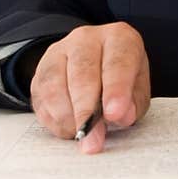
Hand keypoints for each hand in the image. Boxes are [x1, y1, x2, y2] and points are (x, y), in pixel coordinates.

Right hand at [28, 22, 150, 153]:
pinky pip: (42, 98)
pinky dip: (55, 120)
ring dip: (68, 119)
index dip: (116, 89)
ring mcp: (60, 51)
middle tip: (92, 140)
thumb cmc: (120, 80)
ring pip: (56, 86)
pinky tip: (69, 126)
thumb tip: (121, 115)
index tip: (114, 114)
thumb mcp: (137, 91)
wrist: (95, 67)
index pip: (117, 62)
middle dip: (87, 112)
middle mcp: (87, 38)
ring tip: (82, 135)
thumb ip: (133, 103)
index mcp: (118, 38)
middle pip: (82, 73)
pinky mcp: (41, 70)